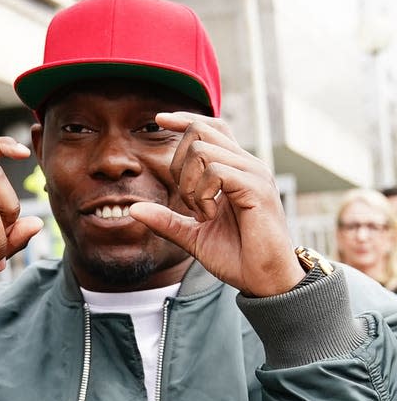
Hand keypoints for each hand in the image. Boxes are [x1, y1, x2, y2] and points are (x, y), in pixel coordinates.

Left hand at [130, 112, 304, 296]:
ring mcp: (254, 174)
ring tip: (201, 213)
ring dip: (189, 184)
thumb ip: (166, 220)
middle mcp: (247, 165)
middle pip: (201, 133)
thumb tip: (132, 209)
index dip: (185, 119)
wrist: (266, 281)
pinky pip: (215, 171)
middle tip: (187, 201)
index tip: (159, 119)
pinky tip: (208, 215)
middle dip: (178, 164)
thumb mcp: (192, 236)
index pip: (211, 128)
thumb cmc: (237, 257)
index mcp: (235, 170)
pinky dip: (202, 193)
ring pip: (202, 150)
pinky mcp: (257, 188)